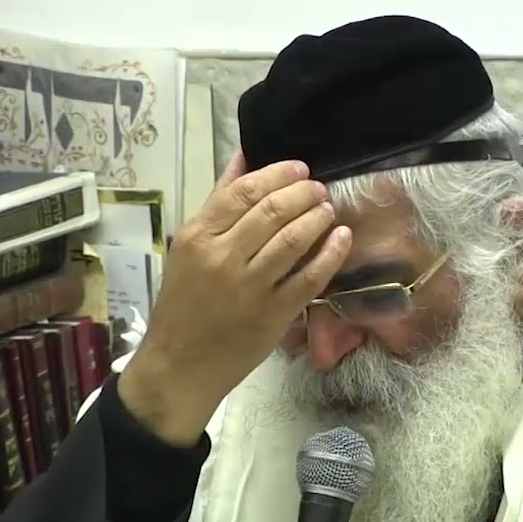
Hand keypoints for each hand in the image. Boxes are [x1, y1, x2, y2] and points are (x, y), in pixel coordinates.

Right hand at [119, 151, 350, 445]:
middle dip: (303, 193)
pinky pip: (309, 277)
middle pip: (272, 211)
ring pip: (293, 240)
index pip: (244, 192)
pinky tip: (341, 238)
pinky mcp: (273, 314)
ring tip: (328, 209)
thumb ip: (218, 202)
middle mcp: (223, 258)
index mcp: (197, 238)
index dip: (278, 174)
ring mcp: (250, 287)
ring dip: (318, 218)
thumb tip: (243, 156)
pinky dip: (330, 253)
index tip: (300, 169)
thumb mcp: (188, 248)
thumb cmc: (183, 304)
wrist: (180, 365)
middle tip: (318, 189)